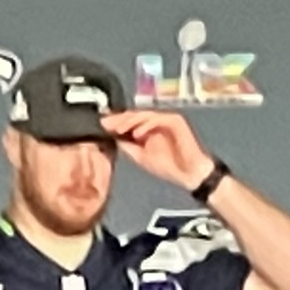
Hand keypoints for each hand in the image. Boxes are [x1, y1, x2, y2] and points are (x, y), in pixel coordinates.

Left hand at [100, 110, 215, 191]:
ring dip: (130, 121)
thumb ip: (128, 146)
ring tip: (118, 129)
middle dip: (118, 119)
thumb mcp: (141, 157)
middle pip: (134, 115)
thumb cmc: (169, 166)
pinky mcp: (175, 121)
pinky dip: (146, 125)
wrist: (190, 173)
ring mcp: (166, 119)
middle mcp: (156, 121)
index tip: (100, 125)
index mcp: (148, 129)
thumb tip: (112, 138)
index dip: (115, 122)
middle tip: (105, 123)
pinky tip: (137, 134)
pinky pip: (157, 119)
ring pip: (144, 115)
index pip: (129, 121)